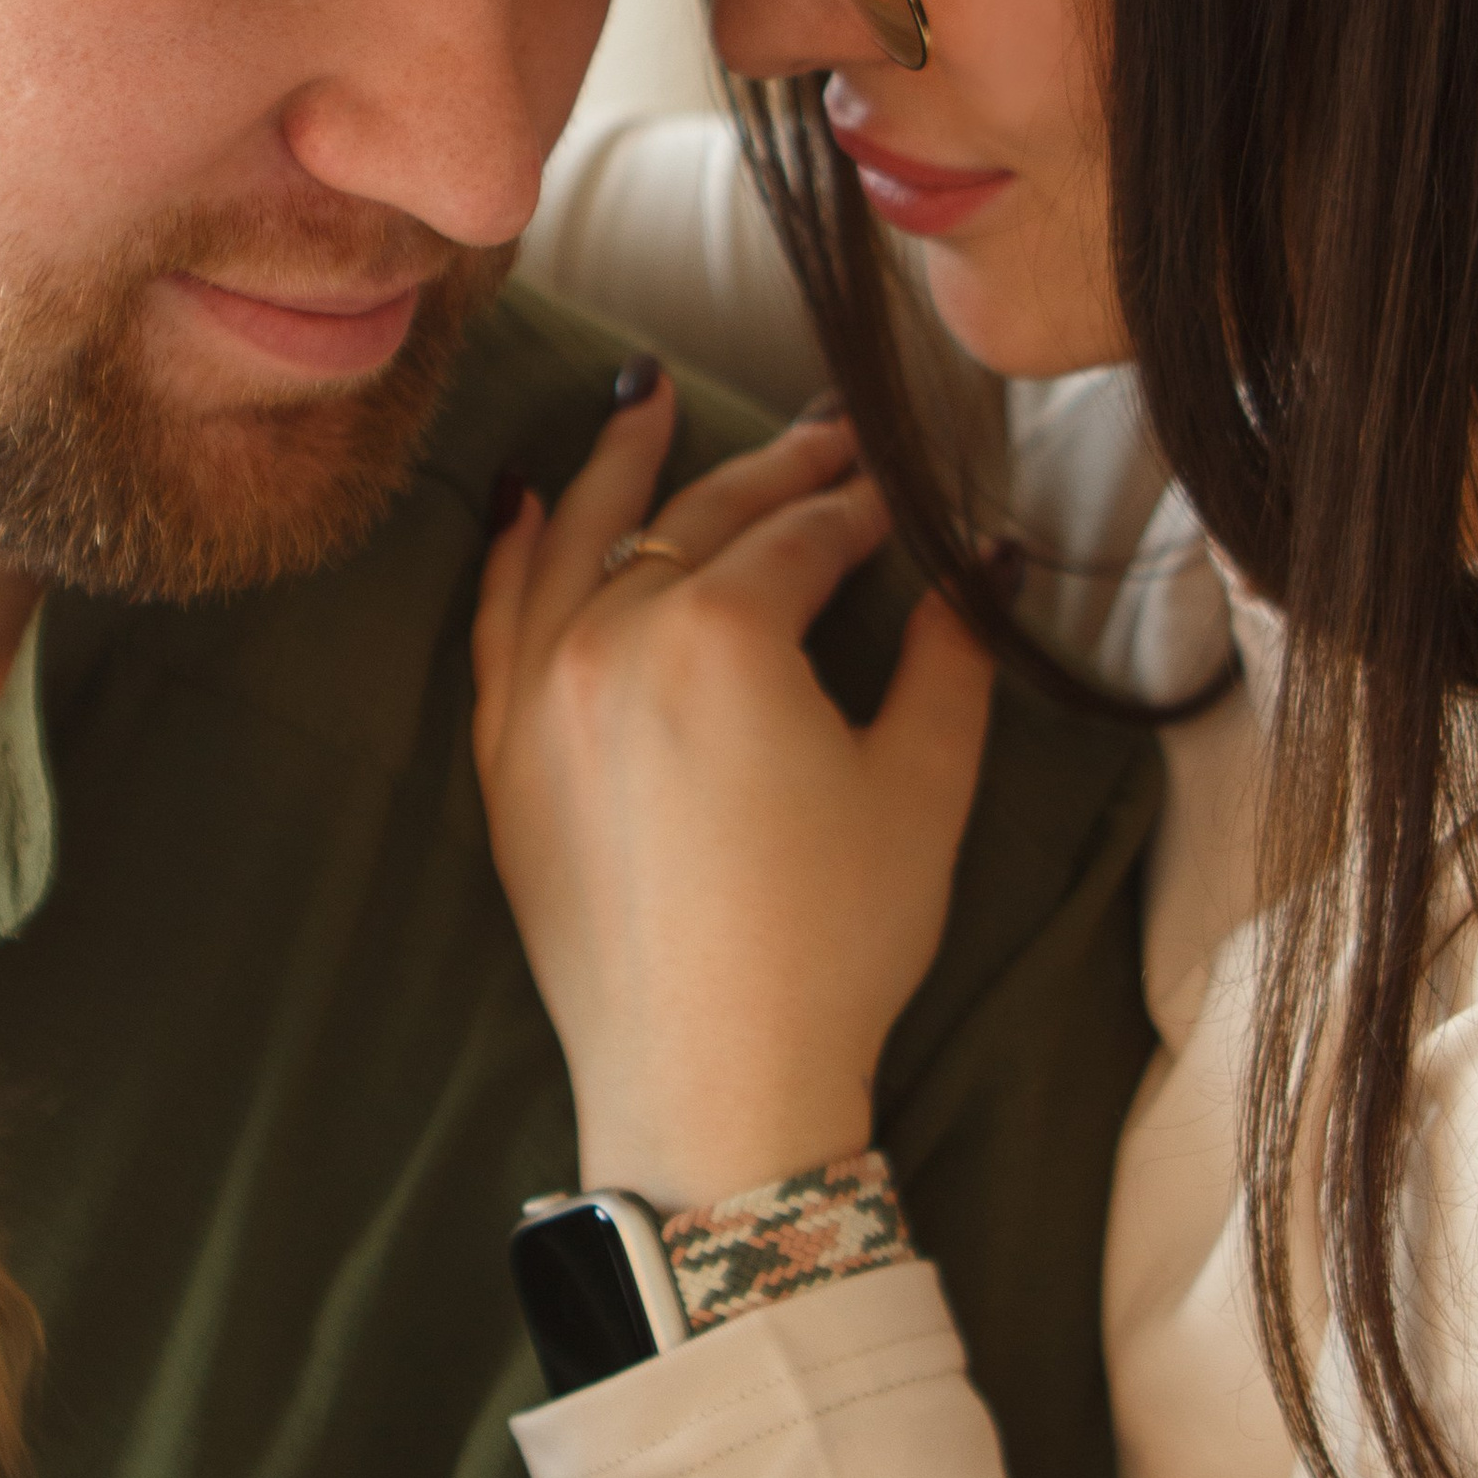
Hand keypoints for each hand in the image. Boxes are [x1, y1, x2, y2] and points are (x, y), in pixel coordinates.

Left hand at [471, 373, 994, 1211]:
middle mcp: (615, 640)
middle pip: (699, 520)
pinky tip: (524, 505)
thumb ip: (949, 656)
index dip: (867, 501)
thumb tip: (982, 566)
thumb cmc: (832, 943)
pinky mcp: (503, 760)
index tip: (905, 483)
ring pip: (576, 540)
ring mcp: (542, 695)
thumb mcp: (922, 787)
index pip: (806, 533)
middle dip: (773, 468)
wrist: (712, 1082)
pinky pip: (495, 622)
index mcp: (724, 634)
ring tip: (645, 395)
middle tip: (827, 434)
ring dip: (618, 462)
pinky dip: (511, 553)